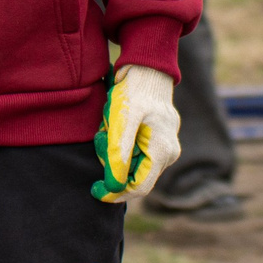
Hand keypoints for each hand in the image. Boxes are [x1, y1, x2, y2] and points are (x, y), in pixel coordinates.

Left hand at [91, 63, 181, 203]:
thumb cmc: (135, 91)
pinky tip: (115, 125)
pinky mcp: (157, 141)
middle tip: (101, 136)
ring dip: (115, 151)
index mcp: (162, 151)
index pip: (139, 188)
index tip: (95, 189)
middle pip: (134, 176)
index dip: (115, 193)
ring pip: (133, 164)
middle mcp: (168, 154)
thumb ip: (120, 153)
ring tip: (108, 125)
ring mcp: (165, 147)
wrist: (147, 69)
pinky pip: (135, 153)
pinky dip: (121, 144)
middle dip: (113, 163)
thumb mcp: (122, 119)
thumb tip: (114, 185)